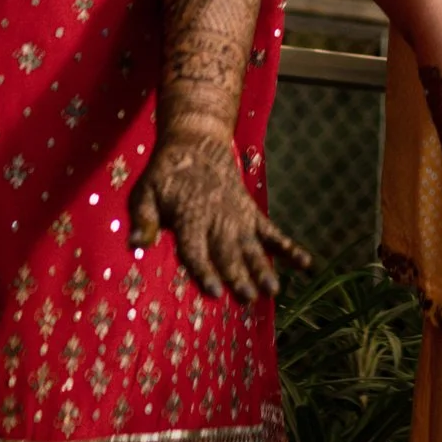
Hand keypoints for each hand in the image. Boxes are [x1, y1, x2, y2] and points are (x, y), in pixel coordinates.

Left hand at [129, 126, 311, 300]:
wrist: (197, 143)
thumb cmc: (166, 175)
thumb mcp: (145, 193)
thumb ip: (143, 219)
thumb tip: (135, 244)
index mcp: (189, 218)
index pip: (197, 249)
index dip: (205, 270)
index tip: (215, 291)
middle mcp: (216, 219)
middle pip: (228, 252)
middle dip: (238, 276)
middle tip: (249, 298)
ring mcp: (238, 216)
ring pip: (252, 246)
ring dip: (263, 268)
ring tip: (273, 290)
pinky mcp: (251, 213)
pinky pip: (272, 233)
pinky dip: (289, 248)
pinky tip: (306, 265)